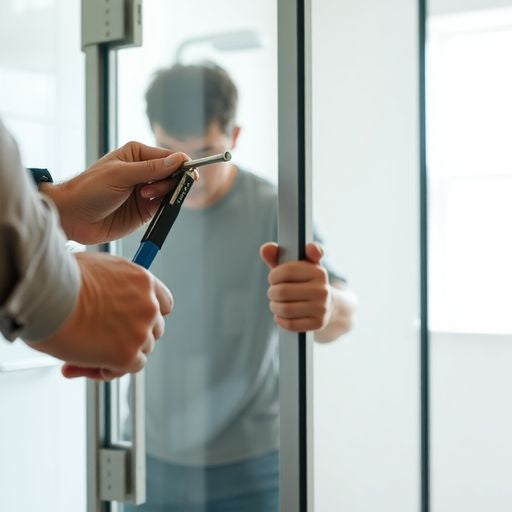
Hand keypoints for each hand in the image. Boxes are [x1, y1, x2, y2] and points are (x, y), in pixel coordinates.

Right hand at [26, 251, 172, 379]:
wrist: (47, 292)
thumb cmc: (60, 278)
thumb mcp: (97, 269)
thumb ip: (113, 287)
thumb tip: (106, 303)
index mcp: (142, 280)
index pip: (163, 303)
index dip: (147, 316)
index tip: (132, 322)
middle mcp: (148, 304)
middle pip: (153, 330)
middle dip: (131, 338)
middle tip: (102, 343)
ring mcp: (140, 330)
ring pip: (141, 351)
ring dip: (117, 355)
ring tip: (83, 354)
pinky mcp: (127, 354)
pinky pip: (128, 368)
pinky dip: (110, 370)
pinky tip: (84, 364)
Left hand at [43, 141, 188, 243]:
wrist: (73, 217)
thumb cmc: (89, 189)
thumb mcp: (120, 175)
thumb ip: (151, 168)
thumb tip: (178, 160)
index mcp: (137, 155)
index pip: (169, 157)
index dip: (181, 165)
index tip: (189, 174)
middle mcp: (144, 171)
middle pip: (174, 174)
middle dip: (170, 181)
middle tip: (151, 189)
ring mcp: (145, 192)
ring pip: (171, 191)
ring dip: (164, 194)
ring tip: (144, 196)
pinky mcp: (145, 211)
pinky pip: (164, 207)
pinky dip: (164, 208)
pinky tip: (151, 207)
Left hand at [260, 242, 331, 331]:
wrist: (328, 305)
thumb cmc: (304, 282)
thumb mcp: (294, 267)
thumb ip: (278, 256)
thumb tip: (266, 248)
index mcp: (318, 271)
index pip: (287, 270)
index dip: (274, 275)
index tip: (274, 277)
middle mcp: (323, 289)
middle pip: (282, 291)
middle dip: (272, 292)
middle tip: (273, 292)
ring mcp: (322, 308)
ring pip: (284, 308)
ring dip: (274, 306)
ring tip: (276, 303)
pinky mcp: (318, 323)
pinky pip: (290, 323)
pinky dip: (280, 319)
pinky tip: (282, 315)